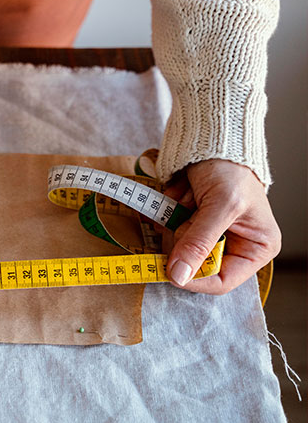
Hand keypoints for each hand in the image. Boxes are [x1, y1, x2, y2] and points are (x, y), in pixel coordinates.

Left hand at [160, 158, 279, 294]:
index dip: (194, 279)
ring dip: (174, 220)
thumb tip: (180, 275)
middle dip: (183, 237)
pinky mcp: (187, 222)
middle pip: (193, 265)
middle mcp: (232, 246)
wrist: (211, 140)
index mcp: (255, 249)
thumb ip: (199, 242)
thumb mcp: (221, 205)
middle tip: (188, 212)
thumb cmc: (230, 168)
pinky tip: (181, 193)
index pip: (222, 282)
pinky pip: (166, 229)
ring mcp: (207, 235)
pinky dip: (167, 211)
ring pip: (175, 247)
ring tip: (191, 195)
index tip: (170, 270)